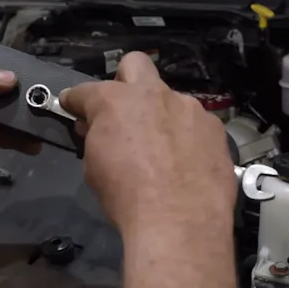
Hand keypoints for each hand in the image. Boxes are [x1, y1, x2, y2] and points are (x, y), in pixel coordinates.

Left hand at [0, 62, 39, 192]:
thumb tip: (12, 78)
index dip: (14, 64)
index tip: (39, 70)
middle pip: (10, 88)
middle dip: (30, 93)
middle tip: (52, 98)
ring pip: (16, 112)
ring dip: (32, 117)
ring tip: (50, 121)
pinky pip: (15, 137)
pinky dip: (27, 140)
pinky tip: (37, 144)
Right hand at [59, 52, 235, 232]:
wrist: (178, 222)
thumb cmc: (126, 198)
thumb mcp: (94, 169)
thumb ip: (96, 139)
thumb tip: (96, 130)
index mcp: (115, 102)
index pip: (85, 91)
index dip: (76, 100)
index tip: (74, 107)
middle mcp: (154, 95)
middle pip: (135, 65)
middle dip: (124, 81)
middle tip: (124, 111)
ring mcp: (189, 108)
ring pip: (171, 99)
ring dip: (162, 116)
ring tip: (163, 149)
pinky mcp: (215, 128)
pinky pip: (196, 124)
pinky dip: (187, 137)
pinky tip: (187, 162)